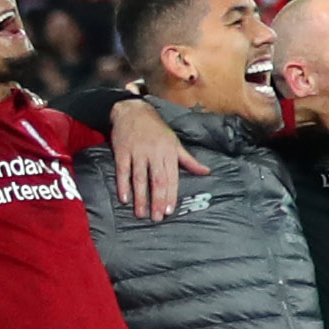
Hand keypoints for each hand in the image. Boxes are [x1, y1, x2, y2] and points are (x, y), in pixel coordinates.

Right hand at [106, 94, 188, 217]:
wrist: (132, 111)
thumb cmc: (156, 129)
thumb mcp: (175, 142)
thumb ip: (189, 160)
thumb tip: (206, 172)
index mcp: (169, 152)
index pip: (172, 177)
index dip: (171, 195)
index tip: (169, 211)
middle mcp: (154, 153)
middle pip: (157, 180)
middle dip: (158, 200)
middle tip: (157, 218)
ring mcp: (137, 152)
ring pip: (140, 178)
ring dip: (140, 197)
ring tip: (141, 214)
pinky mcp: (122, 151)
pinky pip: (122, 171)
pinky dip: (123, 185)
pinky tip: (124, 198)